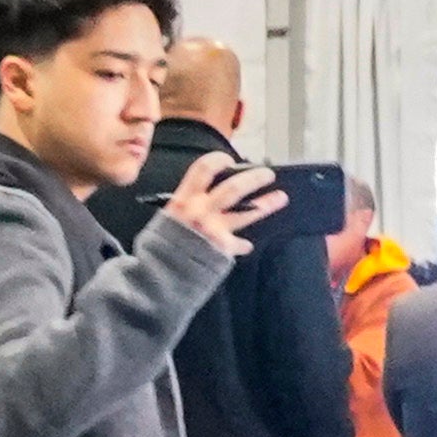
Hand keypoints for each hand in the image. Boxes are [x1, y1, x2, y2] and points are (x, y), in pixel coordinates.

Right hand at [159, 151, 285, 254]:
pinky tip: (246, 245)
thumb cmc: (158, 247)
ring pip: (246, 212)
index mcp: (183, 200)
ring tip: (280, 198)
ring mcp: (214, 230)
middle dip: (254, 178)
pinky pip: (237, 244)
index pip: (204, 169)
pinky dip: (241, 245)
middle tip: (267, 175)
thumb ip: (185, 206)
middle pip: (234, 187)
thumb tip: (204, 197)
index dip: (218, 161)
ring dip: (265, 204)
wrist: (156, 276)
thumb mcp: (166, 218)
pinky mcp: (222, 248)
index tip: (228, 160)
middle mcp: (201, 211)